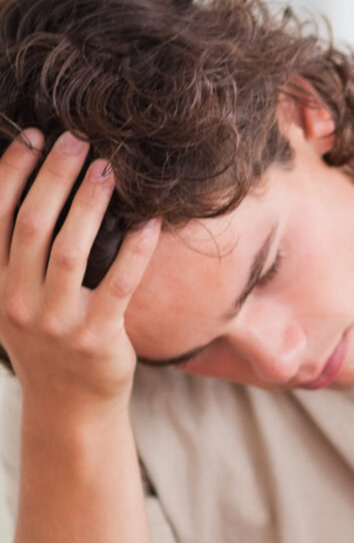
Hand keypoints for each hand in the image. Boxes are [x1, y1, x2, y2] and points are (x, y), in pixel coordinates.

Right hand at [0, 131, 158, 413]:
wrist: (69, 406)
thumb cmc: (48, 339)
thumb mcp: (15, 297)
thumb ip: (16, 252)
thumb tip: (37, 180)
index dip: (11, 172)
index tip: (32, 136)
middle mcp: (16, 301)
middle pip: (32, 225)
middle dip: (54, 176)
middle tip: (77, 139)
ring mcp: (56, 322)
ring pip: (70, 250)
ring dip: (90, 203)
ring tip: (110, 167)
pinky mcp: (97, 337)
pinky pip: (119, 284)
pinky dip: (135, 249)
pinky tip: (150, 220)